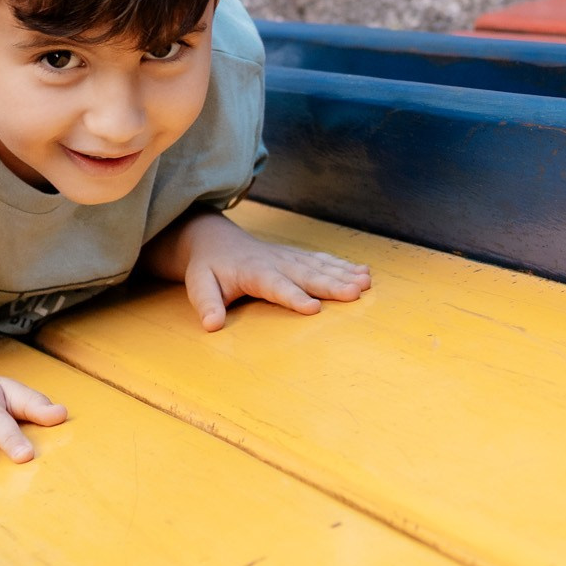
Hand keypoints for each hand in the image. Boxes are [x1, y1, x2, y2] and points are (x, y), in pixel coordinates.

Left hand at [149, 210, 372, 330]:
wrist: (215, 240)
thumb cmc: (208, 268)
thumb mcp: (198, 285)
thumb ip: (206, 303)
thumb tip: (211, 325)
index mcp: (254, 271)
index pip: (276, 286)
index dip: (294, 296)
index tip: (313, 308)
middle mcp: (276, 262)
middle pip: (307, 274)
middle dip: (332, 284)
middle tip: (356, 293)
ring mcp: (289, 257)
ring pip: (320, 266)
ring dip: (344, 273)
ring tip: (367, 282)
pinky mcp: (297, 257)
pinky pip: (323, 260)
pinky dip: (343, 265)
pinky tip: (363, 272)